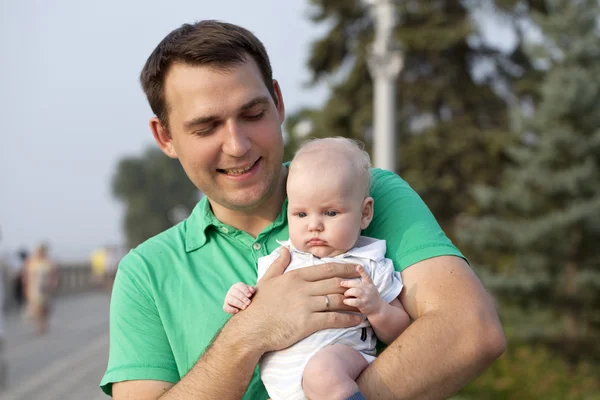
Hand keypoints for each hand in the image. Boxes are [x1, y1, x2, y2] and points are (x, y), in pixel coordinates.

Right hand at [223, 282, 255, 313]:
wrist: (242, 304)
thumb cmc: (247, 296)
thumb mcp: (250, 292)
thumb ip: (251, 290)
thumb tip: (252, 290)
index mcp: (237, 286)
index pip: (240, 286)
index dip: (245, 290)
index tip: (250, 295)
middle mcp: (231, 291)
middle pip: (235, 292)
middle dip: (243, 298)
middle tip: (248, 302)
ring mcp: (227, 298)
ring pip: (231, 299)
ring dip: (238, 303)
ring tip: (245, 307)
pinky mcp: (226, 306)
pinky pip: (226, 308)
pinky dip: (231, 309)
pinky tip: (237, 311)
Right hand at [231, 248, 362, 352]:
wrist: (251, 329)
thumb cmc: (258, 305)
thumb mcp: (267, 280)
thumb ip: (279, 264)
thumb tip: (284, 249)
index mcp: (296, 276)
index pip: (326, 269)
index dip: (344, 268)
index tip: (357, 269)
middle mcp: (303, 288)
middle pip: (335, 283)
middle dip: (353, 283)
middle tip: (367, 284)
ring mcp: (306, 305)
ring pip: (337, 299)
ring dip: (353, 301)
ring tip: (364, 302)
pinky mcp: (308, 323)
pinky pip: (333, 319)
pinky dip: (348, 319)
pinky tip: (357, 320)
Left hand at [340, 265, 383, 316]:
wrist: (378, 309)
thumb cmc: (371, 297)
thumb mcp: (370, 287)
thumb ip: (363, 282)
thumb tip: (353, 273)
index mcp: (369, 284)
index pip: (366, 277)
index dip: (362, 271)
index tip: (358, 266)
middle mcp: (368, 290)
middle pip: (357, 284)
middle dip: (348, 283)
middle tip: (341, 284)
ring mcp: (366, 297)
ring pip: (355, 291)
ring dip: (348, 292)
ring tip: (345, 294)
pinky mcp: (364, 304)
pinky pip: (354, 302)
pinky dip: (348, 301)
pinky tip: (345, 301)